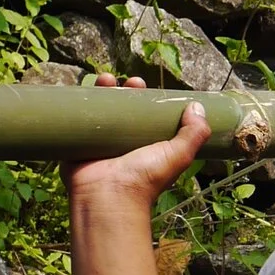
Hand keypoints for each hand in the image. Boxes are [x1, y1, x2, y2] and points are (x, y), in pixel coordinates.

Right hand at [64, 75, 209, 207]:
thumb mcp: (178, 155)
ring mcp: (99, 143)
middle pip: (122, 110)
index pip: (146, 116)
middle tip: (128, 82)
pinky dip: (77, 105)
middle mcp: (123, 143)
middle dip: (124, 91)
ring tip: (105, 79)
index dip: (146, 99)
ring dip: (101, 92)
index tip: (145, 86)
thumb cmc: (145, 177)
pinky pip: (76, 120)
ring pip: (99, 111)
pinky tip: (81, 91)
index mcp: (146, 145)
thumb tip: (198, 107)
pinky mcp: (78, 143)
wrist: (109, 195)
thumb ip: (193, 134)